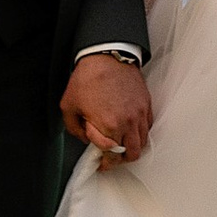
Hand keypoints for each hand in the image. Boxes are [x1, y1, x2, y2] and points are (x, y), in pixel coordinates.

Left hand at [60, 52, 152, 166]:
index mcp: (109, 125)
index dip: (102, 159)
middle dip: (120, 161)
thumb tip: (85, 139)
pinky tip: (130, 132)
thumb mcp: (69, 105)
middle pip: (131, 154)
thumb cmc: (88, 77)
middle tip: (111, 160)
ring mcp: (139, 114)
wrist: (106, 54)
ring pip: (143, 143)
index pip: (110, 154)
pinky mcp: (146, 104)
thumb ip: (74, 128)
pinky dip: (141, 135)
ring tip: (122, 148)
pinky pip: (148, 128)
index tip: (99, 162)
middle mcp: (128, 122)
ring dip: (132, 149)